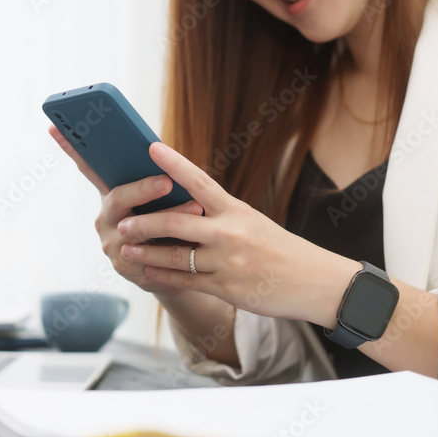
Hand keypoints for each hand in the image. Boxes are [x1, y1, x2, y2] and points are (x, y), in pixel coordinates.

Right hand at [47, 125, 203, 296]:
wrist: (177, 268)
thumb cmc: (171, 225)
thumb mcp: (164, 199)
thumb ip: (158, 180)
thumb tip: (167, 157)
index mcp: (112, 194)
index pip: (89, 168)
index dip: (71, 148)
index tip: (55, 126)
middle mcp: (106, 216)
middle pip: (117, 197)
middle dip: (143, 188)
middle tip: (167, 181)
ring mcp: (111, 241)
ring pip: (135, 226)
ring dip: (166, 215)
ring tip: (194, 206)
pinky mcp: (124, 264)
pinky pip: (146, 252)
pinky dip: (170, 242)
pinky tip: (189, 238)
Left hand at [114, 141, 358, 322]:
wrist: (314, 282)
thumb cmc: (281, 250)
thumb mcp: (254, 223)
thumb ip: (221, 217)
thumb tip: (186, 210)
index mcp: (236, 211)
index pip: (199, 181)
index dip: (173, 163)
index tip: (151, 148)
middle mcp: (229, 233)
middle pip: (175, 223)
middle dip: (145, 223)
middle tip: (123, 221)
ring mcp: (226, 262)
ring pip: (175, 256)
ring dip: (146, 252)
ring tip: (125, 248)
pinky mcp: (226, 288)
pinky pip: (185, 281)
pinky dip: (162, 276)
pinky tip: (146, 272)